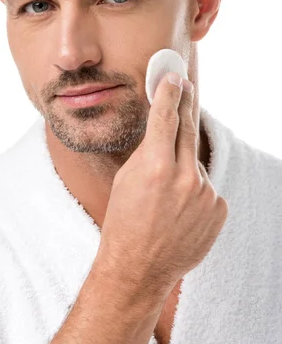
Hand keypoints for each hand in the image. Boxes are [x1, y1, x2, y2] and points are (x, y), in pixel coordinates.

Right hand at [96, 72, 228, 303]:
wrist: (139, 267)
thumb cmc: (124, 222)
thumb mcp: (126, 179)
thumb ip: (148, 150)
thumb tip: (163, 126)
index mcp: (156, 166)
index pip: (166, 117)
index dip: (169, 93)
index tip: (174, 76)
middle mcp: (185, 177)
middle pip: (187, 130)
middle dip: (184, 106)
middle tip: (185, 87)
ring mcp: (206, 194)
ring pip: (194, 164)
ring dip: (182, 168)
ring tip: (165, 196)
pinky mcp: (219, 209)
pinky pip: (206, 187)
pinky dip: (194, 192)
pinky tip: (179, 211)